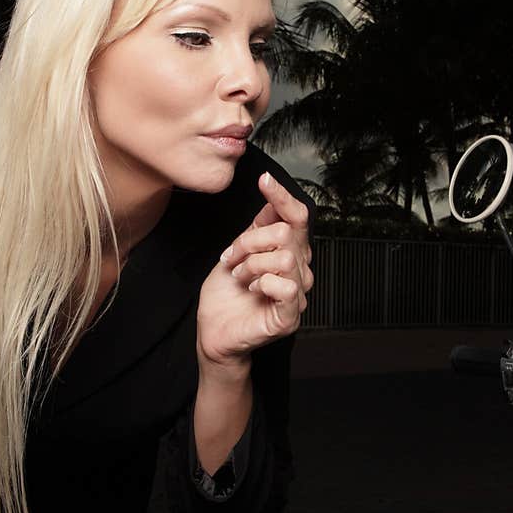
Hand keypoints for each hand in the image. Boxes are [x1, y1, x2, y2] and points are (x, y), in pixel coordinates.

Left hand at [196, 172, 312, 366]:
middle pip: (286, 233)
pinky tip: (253, 291)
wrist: (213, 332)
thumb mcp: (237, 252)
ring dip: (251, 264)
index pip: (297, 217)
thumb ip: (257, 228)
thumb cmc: (226, 295)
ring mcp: (298, 294)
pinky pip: (286, 286)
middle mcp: (299, 270)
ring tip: (239, 277)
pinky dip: (262, 283)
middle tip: (232, 258)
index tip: (264, 180)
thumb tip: (271, 199)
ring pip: (284, 257)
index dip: (283, 197)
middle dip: (250, 241)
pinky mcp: (291, 315)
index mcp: (288, 252)